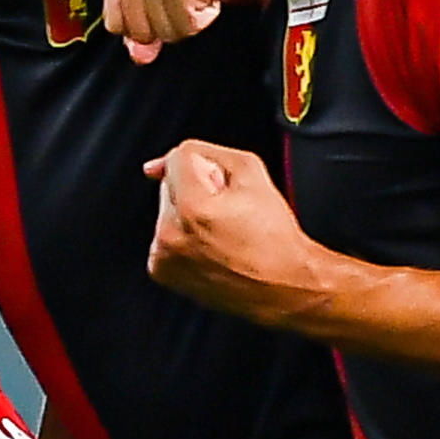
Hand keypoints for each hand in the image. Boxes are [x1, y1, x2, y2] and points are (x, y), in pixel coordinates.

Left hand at [145, 139, 327, 324]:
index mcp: (193, 207)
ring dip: (187, 214)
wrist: (281, 284)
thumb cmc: (272, 234)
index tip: (222, 185)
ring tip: (220, 232)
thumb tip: (158, 165)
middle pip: (169, 184)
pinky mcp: (160, 269)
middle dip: (195, 189)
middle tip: (227, 211)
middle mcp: (170, 233)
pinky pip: (163, 237)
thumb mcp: (251, 173)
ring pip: (166, 210)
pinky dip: (182, 237)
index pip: (178, 157)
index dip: (207, 165)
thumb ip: (207, 154)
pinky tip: (209, 247)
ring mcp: (163, 254)